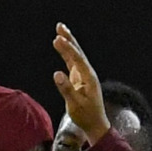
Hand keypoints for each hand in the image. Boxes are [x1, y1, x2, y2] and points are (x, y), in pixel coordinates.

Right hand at [52, 22, 110, 145]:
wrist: (95, 124)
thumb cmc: (86, 116)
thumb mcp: (75, 104)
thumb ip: (66, 89)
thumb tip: (56, 74)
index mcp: (88, 78)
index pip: (77, 59)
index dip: (67, 48)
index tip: (57, 39)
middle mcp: (87, 74)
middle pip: (77, 53)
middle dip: (69, 39)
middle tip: (60, 26)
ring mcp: (84, 76)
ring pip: (75, 56)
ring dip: (68, 44)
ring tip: (59, 32)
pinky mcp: (79, 80)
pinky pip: (72, 63)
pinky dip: (67, 54)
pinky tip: (62, 47)